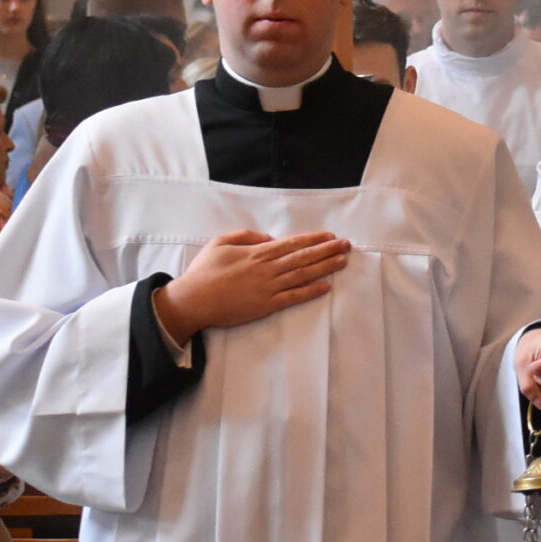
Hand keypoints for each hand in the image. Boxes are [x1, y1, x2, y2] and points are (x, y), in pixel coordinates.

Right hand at [153, 231, 351, 347]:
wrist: (194, 300)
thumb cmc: (204, 271)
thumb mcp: (220, 242)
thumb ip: (246, 236)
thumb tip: (268, 237)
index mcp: (258, 252)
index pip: (292, 243)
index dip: (313, 239)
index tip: (330, 236)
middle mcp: (268, 268)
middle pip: (303, 257)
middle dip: (327, 250)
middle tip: (347, 245)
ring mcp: (269, 287)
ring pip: (303, 275)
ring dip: (325, 267)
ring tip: (342, 261)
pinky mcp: (267, 305)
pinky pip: (294, 297)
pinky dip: (311, 291)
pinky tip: (326, 286)